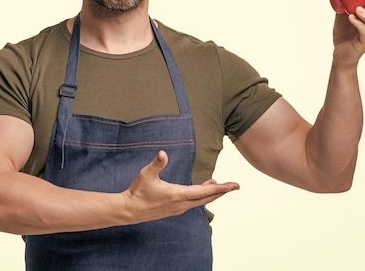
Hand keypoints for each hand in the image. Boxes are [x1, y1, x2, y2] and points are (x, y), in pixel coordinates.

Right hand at [121, 151, 238, 223]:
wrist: (129, 210)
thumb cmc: (138, 191)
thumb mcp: (146, 175)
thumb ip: (156, 164)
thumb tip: (162, 153)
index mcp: (177, 195)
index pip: (203, 191)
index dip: (219, 188)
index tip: (231, 186)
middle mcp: (181, 204)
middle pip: (206, 198)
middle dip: (222, 191)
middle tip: (235, 186)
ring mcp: (178, 208)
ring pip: (201, 201)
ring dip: (212, 193)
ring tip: (222, 186)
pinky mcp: (175, 209)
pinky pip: (194, 202)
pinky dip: (202, 196)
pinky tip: (203, 190)